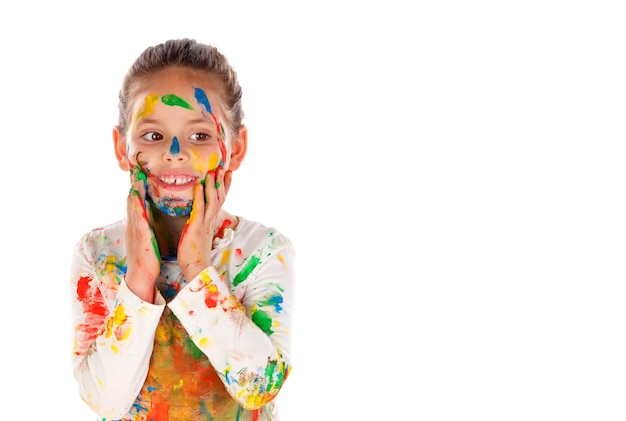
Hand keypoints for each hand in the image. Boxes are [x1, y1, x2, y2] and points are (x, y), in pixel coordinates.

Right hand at [124, 166, 160, 301]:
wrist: (141, 276)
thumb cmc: (147, 257)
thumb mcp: (147, 237)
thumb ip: (148, 224)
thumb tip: (151, 214)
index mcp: (137, 224)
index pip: (136, 200)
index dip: (137, 186)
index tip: (140, 171)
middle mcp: (133, 224)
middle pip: (132, 198)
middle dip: (133, 182)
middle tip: (135, 166)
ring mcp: (135, 230)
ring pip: (133, 205)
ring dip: (134, 190)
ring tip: (136, 175)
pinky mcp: (139, 237)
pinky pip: (138, 218)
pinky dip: (137, 206)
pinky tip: (138, 197)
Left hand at [178, 166, 231, 280]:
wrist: (196, 269)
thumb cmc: (195, 254)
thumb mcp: (200, 235)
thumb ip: (201, 225)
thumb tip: (199, 217)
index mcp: (211, 222)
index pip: (221, 200)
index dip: (225, 186)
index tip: (228, 173)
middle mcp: (211, 221)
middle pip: (220, 197)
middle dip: (222, 182)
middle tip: (223, 168)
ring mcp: (205, 224)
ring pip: (213, 201)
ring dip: (213, 185)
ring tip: (213, 171)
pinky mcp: (196, 228)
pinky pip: (199, 209)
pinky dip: (199, 196)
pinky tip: (198, 185)